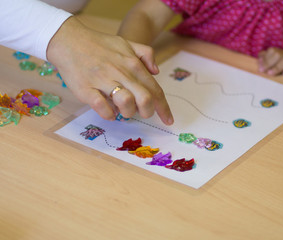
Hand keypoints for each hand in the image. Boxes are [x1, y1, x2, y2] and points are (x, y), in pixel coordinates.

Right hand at [47, 16, 173, 124]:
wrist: (69, 40)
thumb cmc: (99, 44)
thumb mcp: (126, 43)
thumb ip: (145, 54)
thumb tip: (156, 71)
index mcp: (133, 64)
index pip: (155, 90)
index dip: (164, 108)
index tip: (168, 120)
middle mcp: (122, 73)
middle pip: (145, 100)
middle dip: (148, 112)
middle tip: (141, 113)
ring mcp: (104, 81)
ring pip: (126, 104)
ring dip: (127, 113)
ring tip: (121, 109)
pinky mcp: (87, 90)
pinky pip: (103, 108)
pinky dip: (109, 114)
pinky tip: (108, 111)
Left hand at [258, 47, 282, 76]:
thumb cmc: (278, 70)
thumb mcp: (269, 66)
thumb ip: (263, 62)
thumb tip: (259, 61)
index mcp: (277, 52)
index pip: (271, 51)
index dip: (265, 59)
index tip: (260, 68)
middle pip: (278, 54)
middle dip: (269, 63)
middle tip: (264, 71)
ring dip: (277, 67)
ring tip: (271, 74)